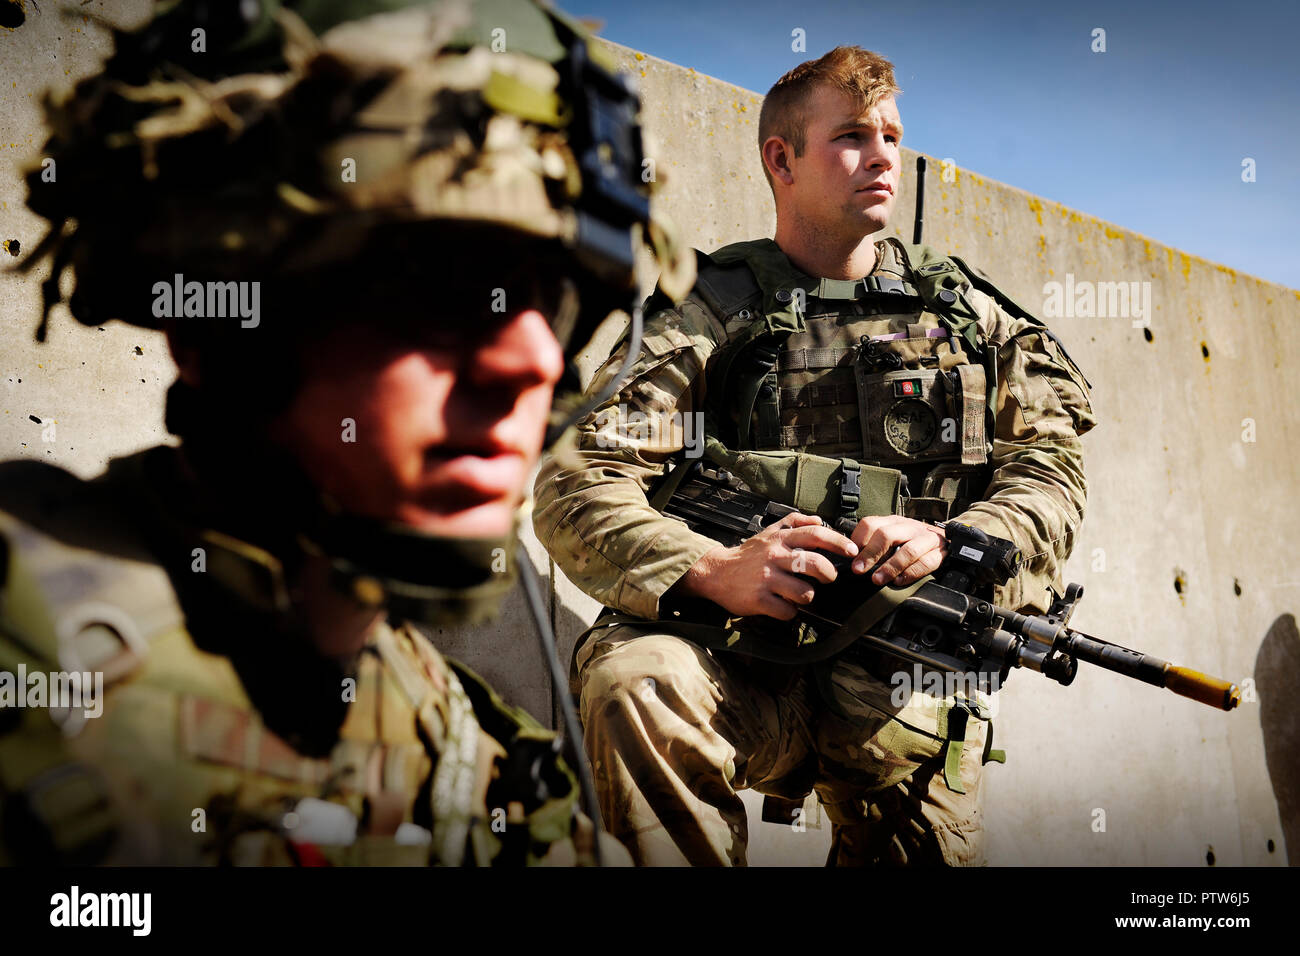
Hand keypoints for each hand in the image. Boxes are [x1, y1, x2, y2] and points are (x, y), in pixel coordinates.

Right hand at [675, 512, 858, 620]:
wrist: (716, 572)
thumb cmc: (747, 554)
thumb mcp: (769, 532)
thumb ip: (794, 522)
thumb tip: (819, 519)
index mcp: (779, 539)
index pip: (815, 535)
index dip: (838, 542)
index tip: (851, 551)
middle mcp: (774, 556)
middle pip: (815, 564)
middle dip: (829, 574)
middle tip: (828, 578)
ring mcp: (767, 579)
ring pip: (805, 592)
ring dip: (809, 597)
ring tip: (802, 594)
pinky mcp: (759, 600)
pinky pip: (787, 611)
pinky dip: (791, 612)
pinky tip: (785, 606)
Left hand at [848, 515, 946, 585]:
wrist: (946, 540)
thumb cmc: (912, 541)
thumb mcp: (893, 536)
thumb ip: (875, 544)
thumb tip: (852, 558)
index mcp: (893, 522)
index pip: (871, 523)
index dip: (858, 539)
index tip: (850, 556)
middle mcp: (909, 527)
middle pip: (887, 535)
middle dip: (870, 553)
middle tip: (858, 569)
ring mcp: (926, 539)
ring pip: (909, 550)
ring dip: (890, 567)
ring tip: (877, 579)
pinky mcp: (939, 553)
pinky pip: (926, 563)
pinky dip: (911, 573)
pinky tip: (899, 581)